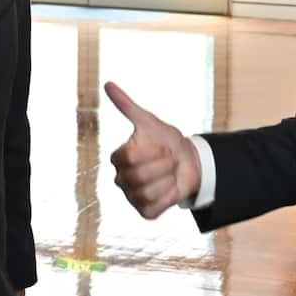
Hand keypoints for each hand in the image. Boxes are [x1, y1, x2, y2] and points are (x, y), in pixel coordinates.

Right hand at [106, 81, 201, 218]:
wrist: (188, 161)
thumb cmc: (166, 140)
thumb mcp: (149, 121)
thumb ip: (127, 105)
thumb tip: (108, 84)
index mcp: (118, 157)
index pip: (129, 157)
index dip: (152, 152)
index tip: (164, 146)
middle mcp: (121, 178)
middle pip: (138, 176)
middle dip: (163, 166)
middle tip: (171, 159)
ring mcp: (132, 196)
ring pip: (147, 192)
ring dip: (167, 180)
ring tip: (171, 172)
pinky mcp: (145, 211)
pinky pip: (155, 207)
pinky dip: (169, 196)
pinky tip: (171, 187)